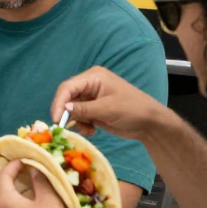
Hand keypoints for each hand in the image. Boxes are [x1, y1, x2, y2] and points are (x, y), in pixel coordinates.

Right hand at [52, 66, 169, 142]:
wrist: (150, 123)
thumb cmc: (132, 110)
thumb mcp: (107, 109)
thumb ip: (84, 109)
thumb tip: (64, 109)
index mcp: (93, 77)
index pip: (68, 87)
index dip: (59, 102)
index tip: (56, 119)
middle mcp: (89, 85)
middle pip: (68, 97)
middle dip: (67, 113)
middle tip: (66, 128)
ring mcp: (92, 97)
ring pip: (72, 109)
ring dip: (76, 121)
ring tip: (88, 130)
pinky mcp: (94, 109)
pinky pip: (80, 116)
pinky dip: (82, 124)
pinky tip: (92, 130)